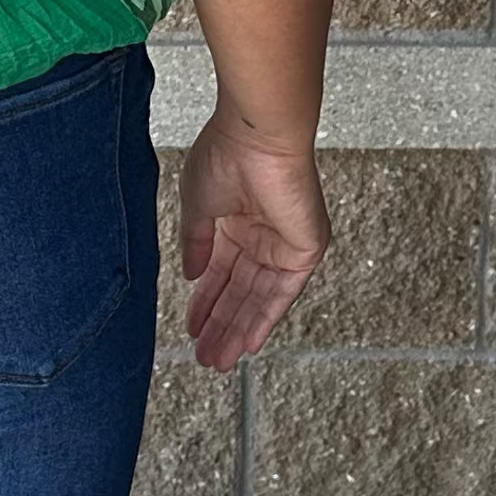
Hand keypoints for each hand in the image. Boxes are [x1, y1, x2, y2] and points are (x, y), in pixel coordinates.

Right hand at [178, 107, 329, 371]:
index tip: (191, 327)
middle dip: (220, 325)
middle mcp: (262, 236)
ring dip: (238, 329)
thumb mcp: (197, 205)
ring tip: (217, 360)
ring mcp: (283, 244)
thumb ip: (195, 243)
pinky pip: (284, 293)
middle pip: (240, 292)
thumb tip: (191, 276)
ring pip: (258, 298)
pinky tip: (248, 343)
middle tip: (204, 357)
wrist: (258, 135)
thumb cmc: (225, 155)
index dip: (205, 301)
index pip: (221, 272)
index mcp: (236, 220)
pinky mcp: (305, 249)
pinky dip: (265, 318)